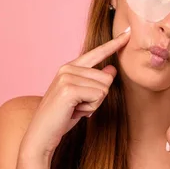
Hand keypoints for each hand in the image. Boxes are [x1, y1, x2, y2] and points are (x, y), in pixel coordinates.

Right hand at [20, 27, 130, 161]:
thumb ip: (95, 82)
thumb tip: (112, 69)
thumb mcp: (82, 98)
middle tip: (79, 107)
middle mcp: (67, 68)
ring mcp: (67, 77)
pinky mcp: (69, 89)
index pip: (97, 52)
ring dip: (94, 104)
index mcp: (70, 67)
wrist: (41, 136)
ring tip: (75, 109)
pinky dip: (91, 108)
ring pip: (104, 87)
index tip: (128, 33)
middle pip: (107, 77)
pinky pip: (98, 96)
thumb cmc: (61, 118)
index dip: (114, 44)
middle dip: (98, 97)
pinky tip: (75, 112)